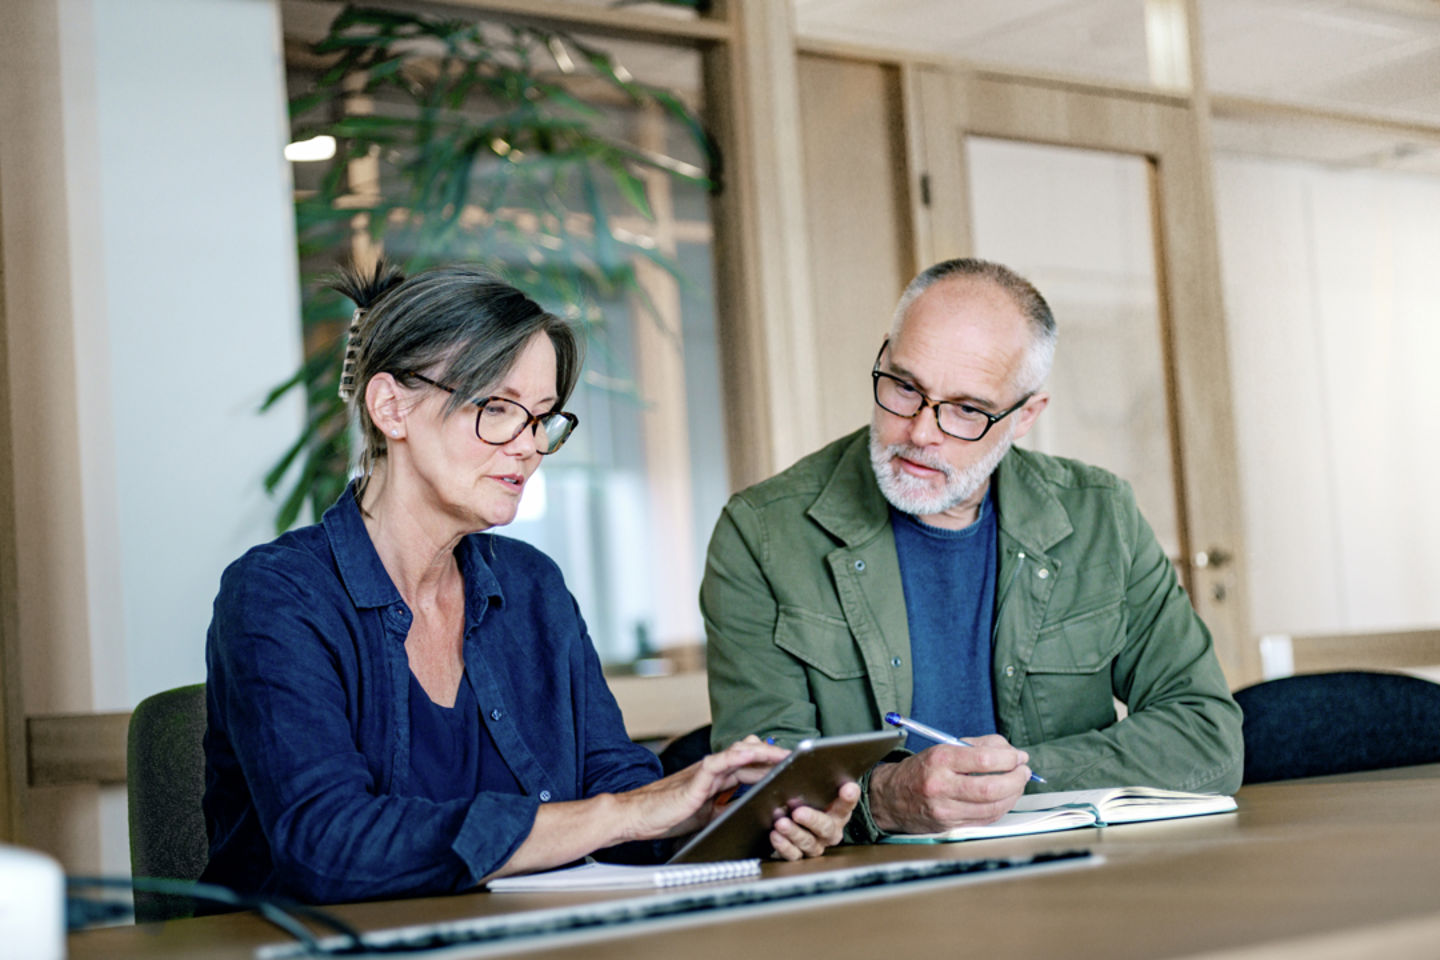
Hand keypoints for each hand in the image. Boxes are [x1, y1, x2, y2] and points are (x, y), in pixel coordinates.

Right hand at [615, 736, 788, 841]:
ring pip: (738, 754)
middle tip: (800, 758)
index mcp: (717, 779)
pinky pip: (718, 762)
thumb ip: (727, 809)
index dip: (772, 765)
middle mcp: (713, 770)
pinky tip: (750, 753)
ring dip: (763, 753)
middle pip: (750, 756)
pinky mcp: (695, 779)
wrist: (638, 816)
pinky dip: (735, 755)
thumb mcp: (707, 816)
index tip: (794, 766)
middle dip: (775, 757)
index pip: (750, 766)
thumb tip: (752, 814)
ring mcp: (705, 772)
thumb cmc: (668, 815)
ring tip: (785, 755)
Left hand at [767, 780, 859, 860]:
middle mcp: (830, 830)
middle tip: (798, 812)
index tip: (848, 788)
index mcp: (838, 811)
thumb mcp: (814, 788)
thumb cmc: (809, 800)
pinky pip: (794, 855)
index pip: (847, 803)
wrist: (798, 822)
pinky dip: (784, 846)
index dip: (849, 797)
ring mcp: (816, 844)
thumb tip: (805, 761)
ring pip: (808, 842)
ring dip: (794, 833)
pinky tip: (775, 835)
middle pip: (826, 827)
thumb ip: (816, 779)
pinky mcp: (800, 853)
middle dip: (812, 819)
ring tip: (781, 823)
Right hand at [868, 735, 1031, 834]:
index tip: (1019, 756)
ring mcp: (946, 810)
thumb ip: (977, 746)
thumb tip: (1010, 750)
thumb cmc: (921, 770)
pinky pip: (985, 819)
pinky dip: (1001, 808)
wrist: (890, 798)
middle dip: (1015, 779)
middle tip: (1024, 771)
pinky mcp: (950, 825)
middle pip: (991, 788)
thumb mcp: (942, 748)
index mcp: (939, 760)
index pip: (983, 759)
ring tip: (1018, 783)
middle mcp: (941, 786)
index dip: (1009, 758)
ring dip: (1013, 795)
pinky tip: (1005, 798)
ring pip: (992, 807)